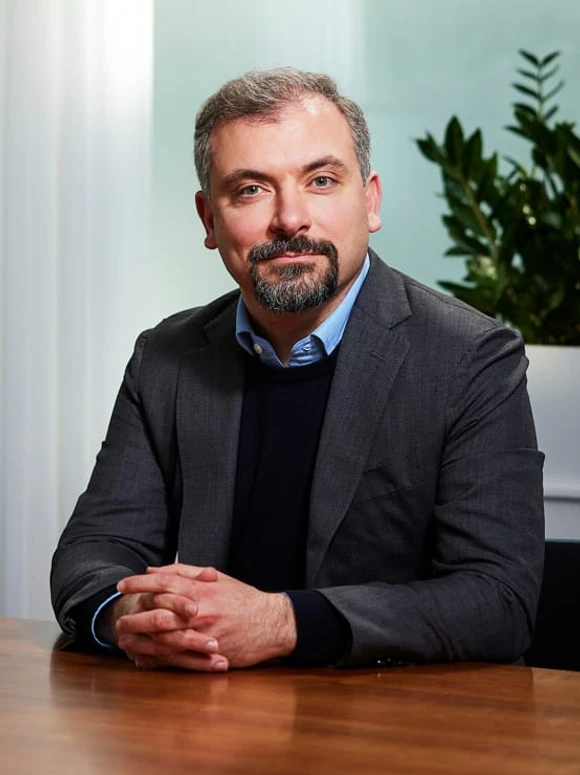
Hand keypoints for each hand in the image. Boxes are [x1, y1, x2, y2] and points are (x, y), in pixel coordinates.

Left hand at [116, 563, 296, 669]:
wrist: (271, 624)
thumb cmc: (244, 599)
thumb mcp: (218, 579)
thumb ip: (186, 573)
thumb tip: (155, 570)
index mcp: (201, 591)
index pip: (164, 584)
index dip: (140, 584)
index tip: (122, 585)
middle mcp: (200, 612)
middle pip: (159, 614)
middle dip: (135, 616)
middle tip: (118, 618)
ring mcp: (204, 635)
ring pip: (164, 639)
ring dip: (141, 640)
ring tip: (124, 639)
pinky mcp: (208, 654)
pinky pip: (176, 658)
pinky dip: (156, 659)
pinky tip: (142, 658)